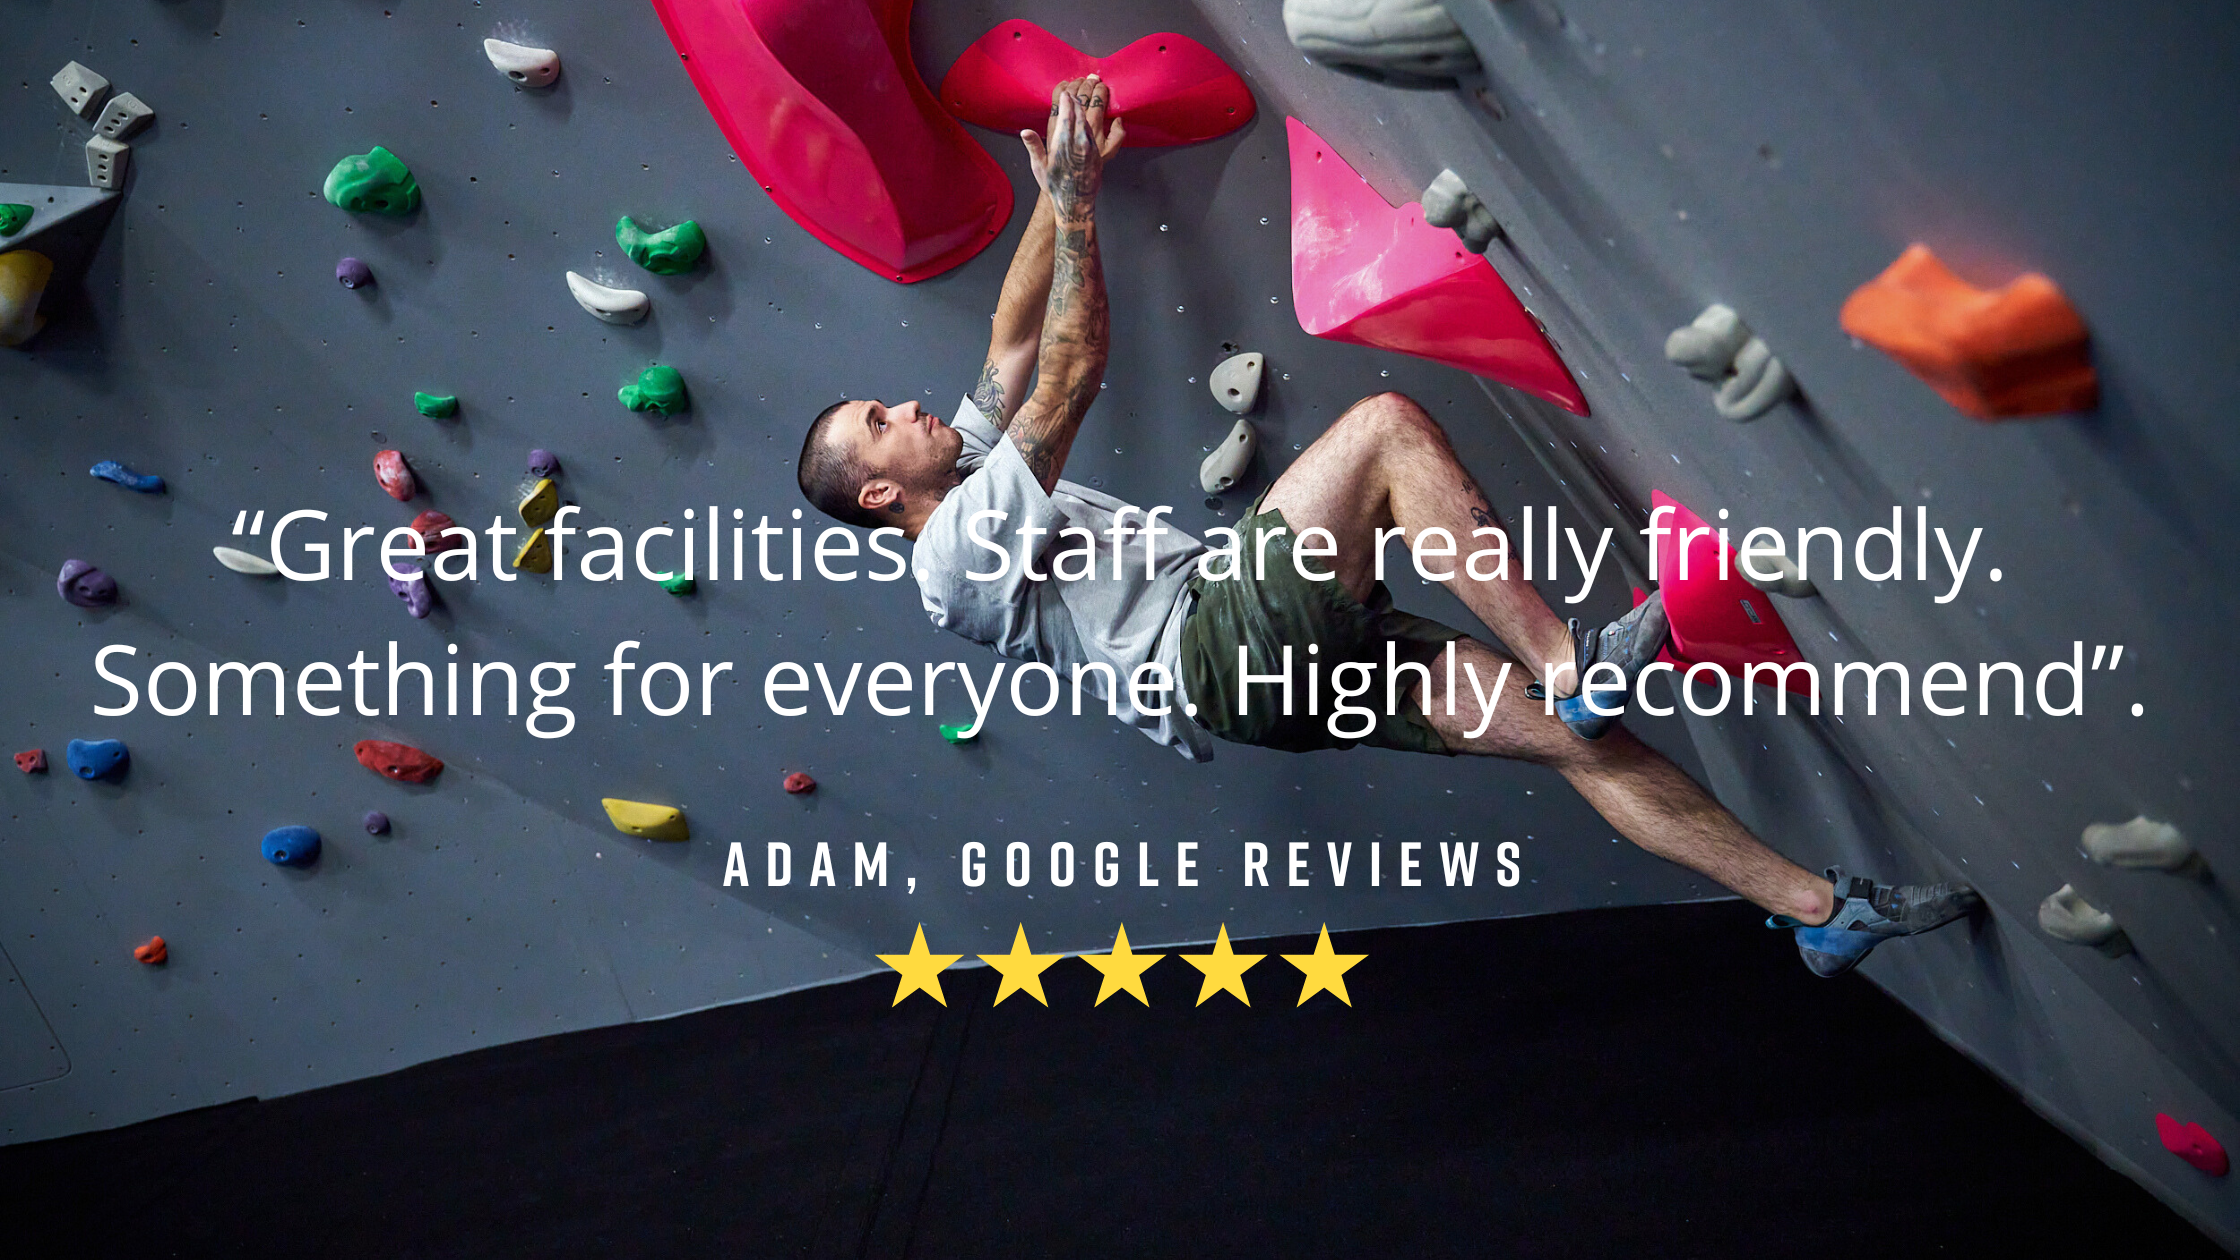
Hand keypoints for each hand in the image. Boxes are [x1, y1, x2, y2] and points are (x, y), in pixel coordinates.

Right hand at [1021, 76, 1124, 218]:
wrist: (1075, 203)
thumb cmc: (1054, 185)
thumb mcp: (1039, 167)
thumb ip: (1034, 146)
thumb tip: (1025, 131)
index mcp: (1063, 143)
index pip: (1066, 115)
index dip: (1066, 101)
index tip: (1066, 90)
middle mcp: (1079, 142)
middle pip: (1082, 112)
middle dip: (1082, 95)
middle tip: (1082, 81)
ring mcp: (1093, 147)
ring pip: (1094, 118)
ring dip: (1094, 102)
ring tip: (1095, 87)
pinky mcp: (1102, 153)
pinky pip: (1108, 133)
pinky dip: (1107, 120)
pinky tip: (1110, 114)